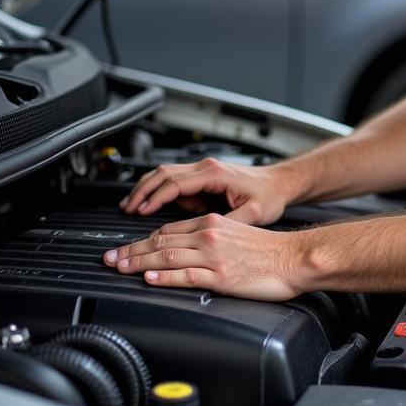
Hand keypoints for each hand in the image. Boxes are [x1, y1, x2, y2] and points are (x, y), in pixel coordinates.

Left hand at [103, 213, 300, 300]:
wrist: (294, 257)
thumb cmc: (270, 250)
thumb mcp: (236, 233)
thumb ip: (209, 238)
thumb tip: (184, 252)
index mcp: (212, 224)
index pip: (167, 231)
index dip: (141, 241)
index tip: (124, 250)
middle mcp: (210, 236)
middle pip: (161, 243)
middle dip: (130, 251)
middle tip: (109, 259)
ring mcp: (215, 256)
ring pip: (168, 257)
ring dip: (139, 263)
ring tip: (120, 269)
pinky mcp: (222, 276)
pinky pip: (187, 275)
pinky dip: (165, 277)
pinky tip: (150, 279)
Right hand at [119, 157, 290, 224]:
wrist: (280, 183)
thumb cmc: (269, 196)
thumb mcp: (253, 214)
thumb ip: (229, 223)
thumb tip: (209, 237)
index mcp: (215, 174)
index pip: (175, 183)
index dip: (154, 197)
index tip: (139, 211)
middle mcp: (206, 168)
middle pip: (163, 174)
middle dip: (142, 191)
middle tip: (125, 208)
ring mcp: (204, 170)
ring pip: (165, 173)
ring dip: (146, 188)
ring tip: (129, 205)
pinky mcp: (204, 177)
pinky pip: (174, 180)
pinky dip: (157, 189)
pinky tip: (148, 202)